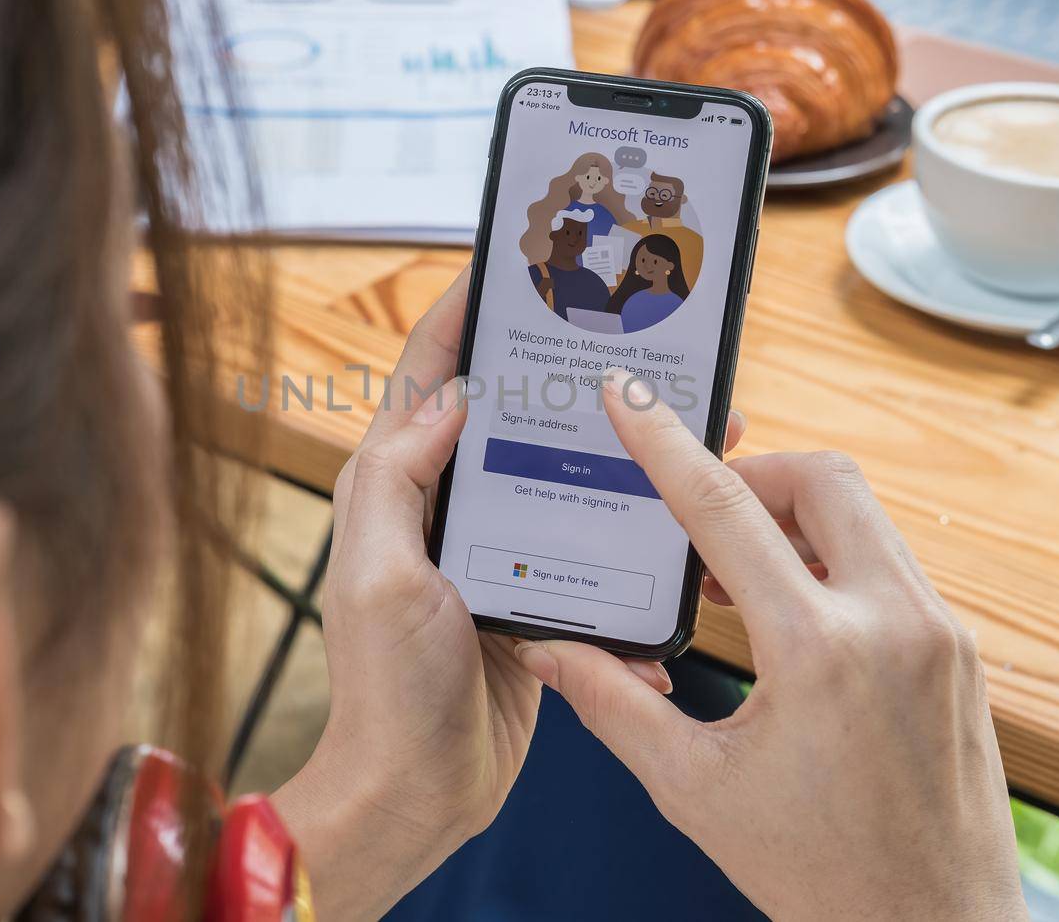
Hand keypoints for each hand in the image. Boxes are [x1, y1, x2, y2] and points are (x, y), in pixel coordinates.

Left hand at [272, 272, 694, 919]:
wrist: (419, 792)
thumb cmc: (387, 691)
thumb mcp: (383, 577)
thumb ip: (399, 481)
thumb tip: (448, 400)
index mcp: (398, 488)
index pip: (427, 379)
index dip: (460, 317)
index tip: (507, 266)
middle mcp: (446, 508)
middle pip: (505, 414)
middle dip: (557, 372)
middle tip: (617, 333)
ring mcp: (495, 550)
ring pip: (557, 472)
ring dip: (608, 448)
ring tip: (676, 423)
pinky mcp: (536, 595)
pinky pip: (586, 544)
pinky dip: (626, 537)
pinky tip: (674, 533)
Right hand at [513, 371, 1025, 921]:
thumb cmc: (817, 877)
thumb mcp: (694, 790)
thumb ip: (613, 704)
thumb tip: (550, 648)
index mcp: (819, 653)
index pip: (727, 511)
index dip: (667, 445)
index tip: (633, 398)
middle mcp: (894, 624)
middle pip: (823, 478)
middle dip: (754, 475)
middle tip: (698, 519)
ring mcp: (941, 634)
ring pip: (865, 515)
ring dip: (796, 519)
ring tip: (734, 575)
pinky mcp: (962, 652)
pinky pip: (892, 564)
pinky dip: (834, 560)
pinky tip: (790, 613)